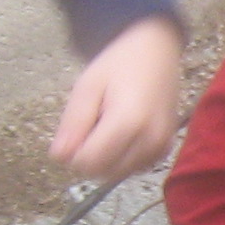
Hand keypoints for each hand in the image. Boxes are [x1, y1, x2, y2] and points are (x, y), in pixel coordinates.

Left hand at [49, 15, 184, 181]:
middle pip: (103, 172)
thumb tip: (59, 157)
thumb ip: (73, 123)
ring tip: (108, 125)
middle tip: (92, 123)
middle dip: (89, 156)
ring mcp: (160, 147)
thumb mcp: (87, 86)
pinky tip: (122, 133)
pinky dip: (121, 158)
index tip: (76, 129)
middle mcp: (150, 140)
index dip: (73, 152)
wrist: (156, 51)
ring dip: (105, 158)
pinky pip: (133, 168)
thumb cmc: (119, 64)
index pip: (88, 163)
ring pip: (117, 173)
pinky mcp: (165, 150)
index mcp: (128, 122)